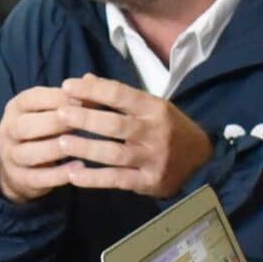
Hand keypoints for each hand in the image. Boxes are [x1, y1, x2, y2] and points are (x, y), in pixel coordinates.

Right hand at [0, 84, 85, 202]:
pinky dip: (59, 174)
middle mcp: (8, 130)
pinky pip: (38, 177)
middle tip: (82, 123)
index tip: (84, 100)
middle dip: (55, 123)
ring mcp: (10, 156)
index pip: (33, 99)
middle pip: (26, 125)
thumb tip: (90, 79)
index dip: (58, 98)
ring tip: (82, 146)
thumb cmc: (42, 130)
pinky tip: (80, 168)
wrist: (17, 167)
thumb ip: (70, 98)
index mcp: (16, 107)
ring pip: (29, 152)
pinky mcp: (20, 179)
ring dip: (56, 148)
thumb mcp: (50, 110)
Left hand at [51, 75, 213, 198]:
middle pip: (115, 125)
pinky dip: (94, 178)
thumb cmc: (171, 129)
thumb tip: (85, 79)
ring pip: (114, 154)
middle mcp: (154, 132)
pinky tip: (73, 175)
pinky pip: (117, 180)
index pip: (121, 95)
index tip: (67, 86)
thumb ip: (119, 96)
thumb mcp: (152, 107)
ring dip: (86, 149)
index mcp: (155, 108)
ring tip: (60, 143)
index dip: (93, 90)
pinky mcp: (148, 182)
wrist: (203, 162)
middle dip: (85, 119)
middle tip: (60, 114)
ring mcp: (152, 159)